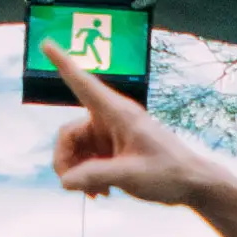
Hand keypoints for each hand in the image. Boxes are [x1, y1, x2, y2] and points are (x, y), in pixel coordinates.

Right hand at [45, 47, 216, 210]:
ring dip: (77, 172)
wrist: (190, 183)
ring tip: (92, 194)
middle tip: (70, 185)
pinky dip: (87, 175)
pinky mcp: (112, 149)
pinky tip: (100, 192)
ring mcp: (110, 134)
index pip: (84, 84)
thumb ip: (95, 176)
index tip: (46, 42)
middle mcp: (110, 119)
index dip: (63, 63)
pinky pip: (87, 158)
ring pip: (76, 148)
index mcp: (118, 113)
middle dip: (65, 160)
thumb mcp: (130, 176)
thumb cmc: (167, 173)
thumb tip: (65, 182)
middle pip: (69, 133)